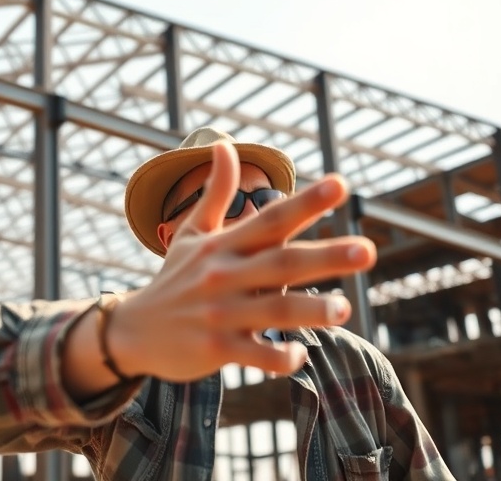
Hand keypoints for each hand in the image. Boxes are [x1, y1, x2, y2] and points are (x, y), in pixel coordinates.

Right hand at [110, 141, 376, 380]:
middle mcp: (223, 276)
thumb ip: (215, 193)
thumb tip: (225, 145)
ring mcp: (219, 314)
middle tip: (367, 250)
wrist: (133, 331)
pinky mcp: (215, 350)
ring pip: (272, 311)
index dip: (306, 203)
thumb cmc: (174, 279)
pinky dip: (277, 357)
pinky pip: (254, 355)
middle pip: (281, 264)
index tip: (340, 185)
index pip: (270, 220)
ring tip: (344, 308)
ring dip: (309, 309)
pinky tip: (299, 356)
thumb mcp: (191, 234)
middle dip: (324, 257)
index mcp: (223, 246)